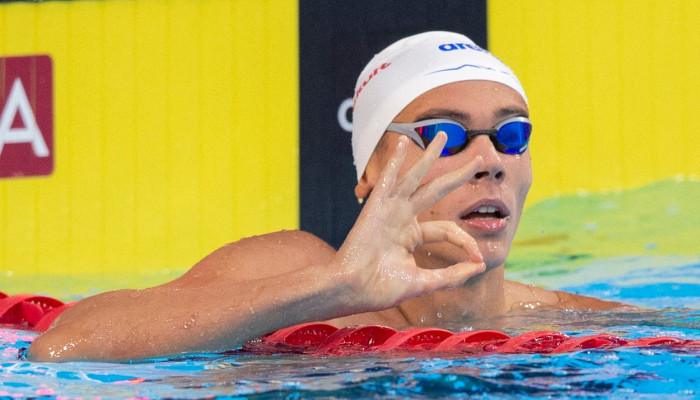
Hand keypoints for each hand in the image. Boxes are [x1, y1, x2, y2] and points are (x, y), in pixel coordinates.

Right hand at [335, 133, 485, 312]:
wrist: (352, 291)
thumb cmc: (380, 289)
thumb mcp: (424, 283)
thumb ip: (451, 275)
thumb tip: (479, 265)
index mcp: (412, 236)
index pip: (447, 229)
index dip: (466, 242)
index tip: (478, 259)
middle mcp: (402, 218)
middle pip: (436, 190)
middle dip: (457, 174)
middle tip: (477, 160)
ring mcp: (390, 210)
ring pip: (415, 178)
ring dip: (429, 156)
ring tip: (444, 136)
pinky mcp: (375, 208)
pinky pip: (388, 180)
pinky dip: (394, 161)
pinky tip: (402, 144)